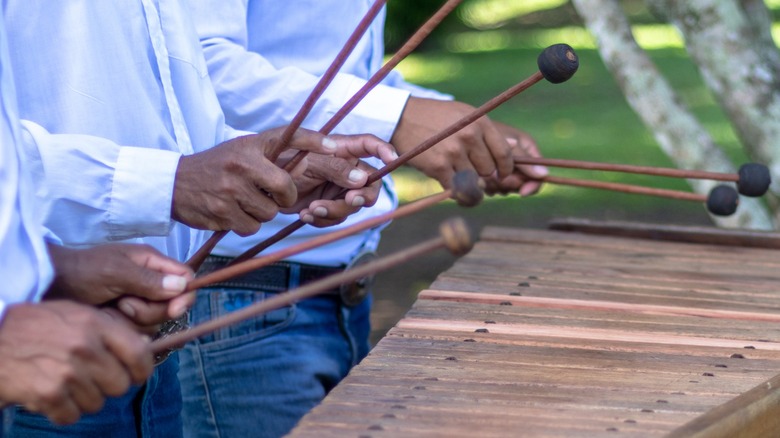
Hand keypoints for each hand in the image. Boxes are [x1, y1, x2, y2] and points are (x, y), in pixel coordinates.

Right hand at [0, 301, 152, 424]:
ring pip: (96, 403)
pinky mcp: (48, 394)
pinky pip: (71, 416)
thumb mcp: (74, 314)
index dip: (141, 370)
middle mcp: (85, 347)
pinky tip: (49, 395)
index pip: (139, 353)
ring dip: (81, 399)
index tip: (136, 376)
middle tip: (89, 379)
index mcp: (95, 324)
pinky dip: (61, 411)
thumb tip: (144, 346)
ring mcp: (67, 372)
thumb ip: (108, 329)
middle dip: (107, 386)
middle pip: (120, 385)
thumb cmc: (33, 326)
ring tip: (62, 382)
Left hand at [45, 243, 193, 325]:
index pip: (186, 278)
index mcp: (151, 263)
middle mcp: (149, 283)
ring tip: (111, 309)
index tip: (174, 309)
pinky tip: (108, 320)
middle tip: (124, 303)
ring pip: (155, 322)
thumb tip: (181, 286)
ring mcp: (137, 303)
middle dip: (150, 310)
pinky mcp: (125, 320)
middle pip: (172, 306)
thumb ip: (148, 280)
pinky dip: (123, 330)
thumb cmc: (81, 272)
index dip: (185, 295)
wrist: (48, 287)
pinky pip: (138, 333)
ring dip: (133, 321)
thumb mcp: (115, 272)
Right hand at [172, 127, 337, 235]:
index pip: (289, 137)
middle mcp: (242, 163)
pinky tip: (231, 211)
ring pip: (269, 213)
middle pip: (286, 189)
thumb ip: (272, 155)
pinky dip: (245, 224)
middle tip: (271, 195)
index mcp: (252, 144)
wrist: (174, 184)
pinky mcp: (221, 212)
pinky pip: (251, 227)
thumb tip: (313, 161)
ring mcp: (230, 188)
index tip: (336, 147)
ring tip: (242, 200)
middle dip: (284, 198)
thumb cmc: (218, 166)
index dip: (314, 142)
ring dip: (261, 212)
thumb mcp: (242, 150)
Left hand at [282, 134, 396, 227]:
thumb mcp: (308, 160)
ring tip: (312, 209)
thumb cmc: (281, 160)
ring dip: (335, 210)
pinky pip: (334, 218)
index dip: (385, 150)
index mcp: (342, 150)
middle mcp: (344, 170)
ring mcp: (336, 189)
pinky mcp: (325, 206)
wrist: (258, 183)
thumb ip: (335, 168)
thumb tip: (363, 180)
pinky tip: (305, 215)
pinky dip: (322, 219)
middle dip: (362, 196)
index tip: (392, 160)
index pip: (370, 145)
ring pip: (352, 206)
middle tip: (349, 201)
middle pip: (369, 185)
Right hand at [391, 97, 546, 190]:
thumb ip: (488, 132)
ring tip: (463, 181)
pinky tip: (452, 186)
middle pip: (489, 170)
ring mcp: (454, 152)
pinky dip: (456, 193)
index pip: (505, 154)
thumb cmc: (437, 117)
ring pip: (474, 182)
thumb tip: (516, 146)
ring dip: (470, 186)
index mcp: (480, 123)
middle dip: (484, 176)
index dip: (507, 169)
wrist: (403, 118)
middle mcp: (469, 137)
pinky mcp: (438, 166)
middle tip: (475, 175)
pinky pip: (456, 189)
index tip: (502, 174)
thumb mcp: (465, 115)